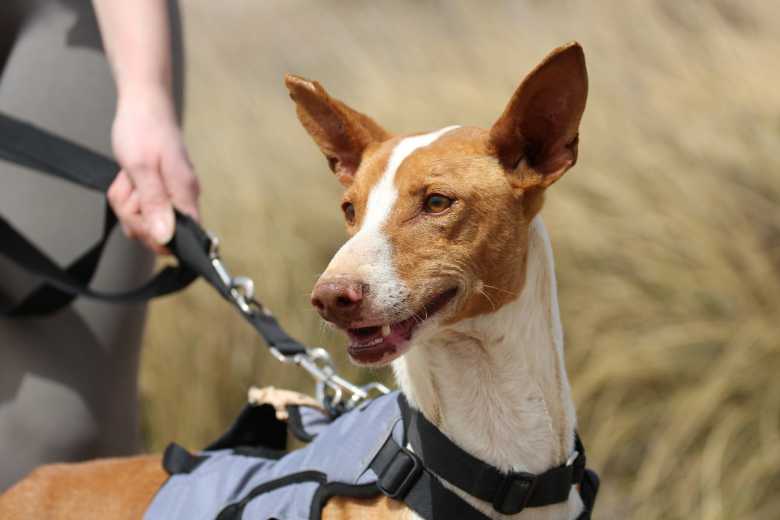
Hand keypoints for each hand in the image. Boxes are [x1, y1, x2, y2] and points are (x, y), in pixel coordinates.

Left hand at [106, 87, 198, 253]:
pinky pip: (140, 206)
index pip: (182, 237)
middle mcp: (183, 197)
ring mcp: (171, 194)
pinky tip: (129, 177)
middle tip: (131, 187)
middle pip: (157, 232)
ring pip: (143, 219)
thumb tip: (166, 237)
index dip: (157, 236)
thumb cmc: (144, 129)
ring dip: (127, 202)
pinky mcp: (160, 191)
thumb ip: (155, 204)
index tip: (139, 216)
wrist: (143, 104)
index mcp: (184, 193)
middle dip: (134, 215)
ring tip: (129, 177)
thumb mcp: (141, 168)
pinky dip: (128, 194)